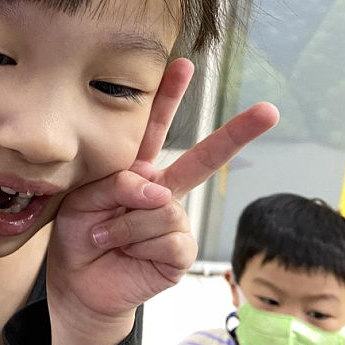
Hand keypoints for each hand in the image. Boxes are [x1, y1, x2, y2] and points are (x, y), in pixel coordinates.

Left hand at [47, 58, 278, 344]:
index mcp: (137, 170)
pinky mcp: (179, 251)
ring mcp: (174, 221)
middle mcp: (162, 191)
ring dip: (123, 222)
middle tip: (268, 111)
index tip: (183, 64)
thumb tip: (159, 192)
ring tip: (103, 234)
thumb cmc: (78, 232)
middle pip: (202, 159)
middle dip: (235, 134)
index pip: (154, 129)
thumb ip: (117, 184)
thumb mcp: (83, 198)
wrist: (76, 280)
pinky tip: (121, 249)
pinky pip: (167, 236)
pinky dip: (135, 242)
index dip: (168, 97)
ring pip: (162, 206)